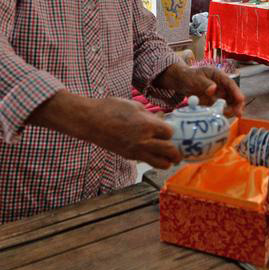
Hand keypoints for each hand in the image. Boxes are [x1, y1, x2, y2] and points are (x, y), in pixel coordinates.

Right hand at [30, 91, 181, 168]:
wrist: (90, 121)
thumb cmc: (111, 108)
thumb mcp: (134, 106)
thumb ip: (150, 115)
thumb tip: (162, 120)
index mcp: (146, 125)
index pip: (170, 133)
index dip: (172, 130)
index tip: (169, 128)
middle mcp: (143, 141)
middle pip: (170, 152)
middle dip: (177, 150)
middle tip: (178, 147)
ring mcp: (136, 151)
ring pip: (161, 164)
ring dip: (168, 159)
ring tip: (168, 153)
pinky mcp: (129, 156)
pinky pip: (148, 162)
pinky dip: (154, 159)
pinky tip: (153, 151)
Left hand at [156, 62, 244, 117]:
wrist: (181, 81)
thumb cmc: (189, 76)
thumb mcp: (196, 78)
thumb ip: (204, 83)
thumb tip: (213, 89)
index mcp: (218, 76)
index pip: (230, 83)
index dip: (236, 91)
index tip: (241, 99)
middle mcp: (221, 85)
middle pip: (233, 94)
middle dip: (237, 104)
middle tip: (238, 113)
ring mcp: (219, 94)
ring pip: (230, 102)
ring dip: (232, 110)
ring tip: (230, 116)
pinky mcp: (214, 101)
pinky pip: (221, 108)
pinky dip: (224, 113)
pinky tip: (223, 117)